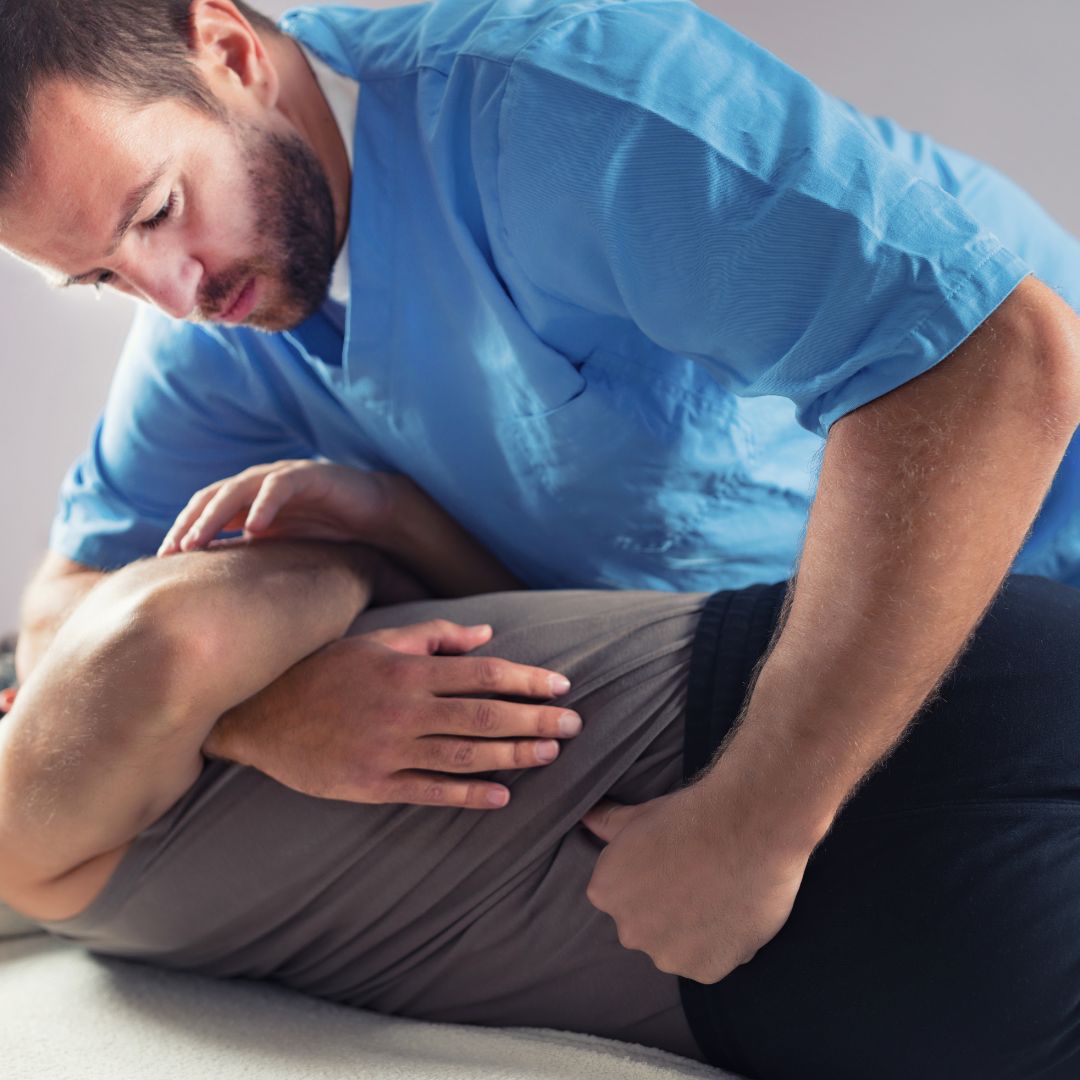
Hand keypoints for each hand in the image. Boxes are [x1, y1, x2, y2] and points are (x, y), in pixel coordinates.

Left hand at [158, 460, 394, 554]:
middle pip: (212, 497)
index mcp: (247, 502)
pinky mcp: (308, 475)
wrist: (375, 519)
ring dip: (215, 514)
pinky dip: (264, 504)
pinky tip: (254, 527)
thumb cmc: (328, 536)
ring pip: (237, 489)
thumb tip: (213, 585)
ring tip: (199, 539)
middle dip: (190, 523)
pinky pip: (279, 487)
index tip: (164, 558)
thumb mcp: (281, 550)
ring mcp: (281, 477)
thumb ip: (250, 556)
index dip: (182, 530)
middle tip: (174, 550)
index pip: (204, 511)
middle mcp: (258, 485)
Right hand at [204, 619, 580, 809]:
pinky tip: (501, 796)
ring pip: (464, 755)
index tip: (562, 685)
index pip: (484, 675)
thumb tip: (487, 635)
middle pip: (484, 716)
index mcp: (407, 670)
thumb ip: (433, 637)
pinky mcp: (372, 785)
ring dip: (513, 755)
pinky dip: (467, 795)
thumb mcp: (376, 642)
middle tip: (575, 724)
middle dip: (535, 719)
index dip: (527, 680)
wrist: (258, 714)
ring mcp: (388, 751)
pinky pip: (428, 791)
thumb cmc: (323, 671)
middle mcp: (404, 710)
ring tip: (549, 753)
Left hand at [580, 780, 813, 982]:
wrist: (745, 829)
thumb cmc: (689, 817)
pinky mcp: (705, 970)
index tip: (672, 863)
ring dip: (694, 930)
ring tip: (719, 893)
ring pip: (678, 946)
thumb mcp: (638, 815)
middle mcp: (628, 931)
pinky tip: (734, 912)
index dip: (651, 879)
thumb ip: (606, 823)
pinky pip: (711, 960)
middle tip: (697, 877)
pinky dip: (722, 943)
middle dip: (668, 908)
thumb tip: (585, 818)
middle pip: (648, 924)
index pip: (623, 894)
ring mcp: (666, 955)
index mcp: (606, 893)